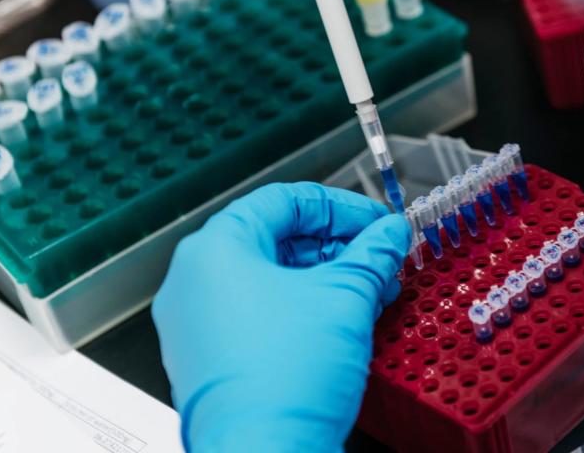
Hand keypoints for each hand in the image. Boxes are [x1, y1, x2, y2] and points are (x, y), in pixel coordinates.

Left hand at [152, 182, 410, 451]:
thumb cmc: (284, 381)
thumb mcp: (345, 298)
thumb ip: (373, 254)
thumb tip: (389, 235)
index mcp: (215, 250)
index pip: (284, 201)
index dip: (340, 207)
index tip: (376, 222)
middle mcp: (194, 282)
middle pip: (275, 239)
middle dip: (337, 247)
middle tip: (379, 257)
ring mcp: (196, 324)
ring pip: (269, 280)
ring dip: (325, 279)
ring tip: (370, 291)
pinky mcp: (209, 361)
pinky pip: (258, 316)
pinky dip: (301, 309)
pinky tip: (341, 321)